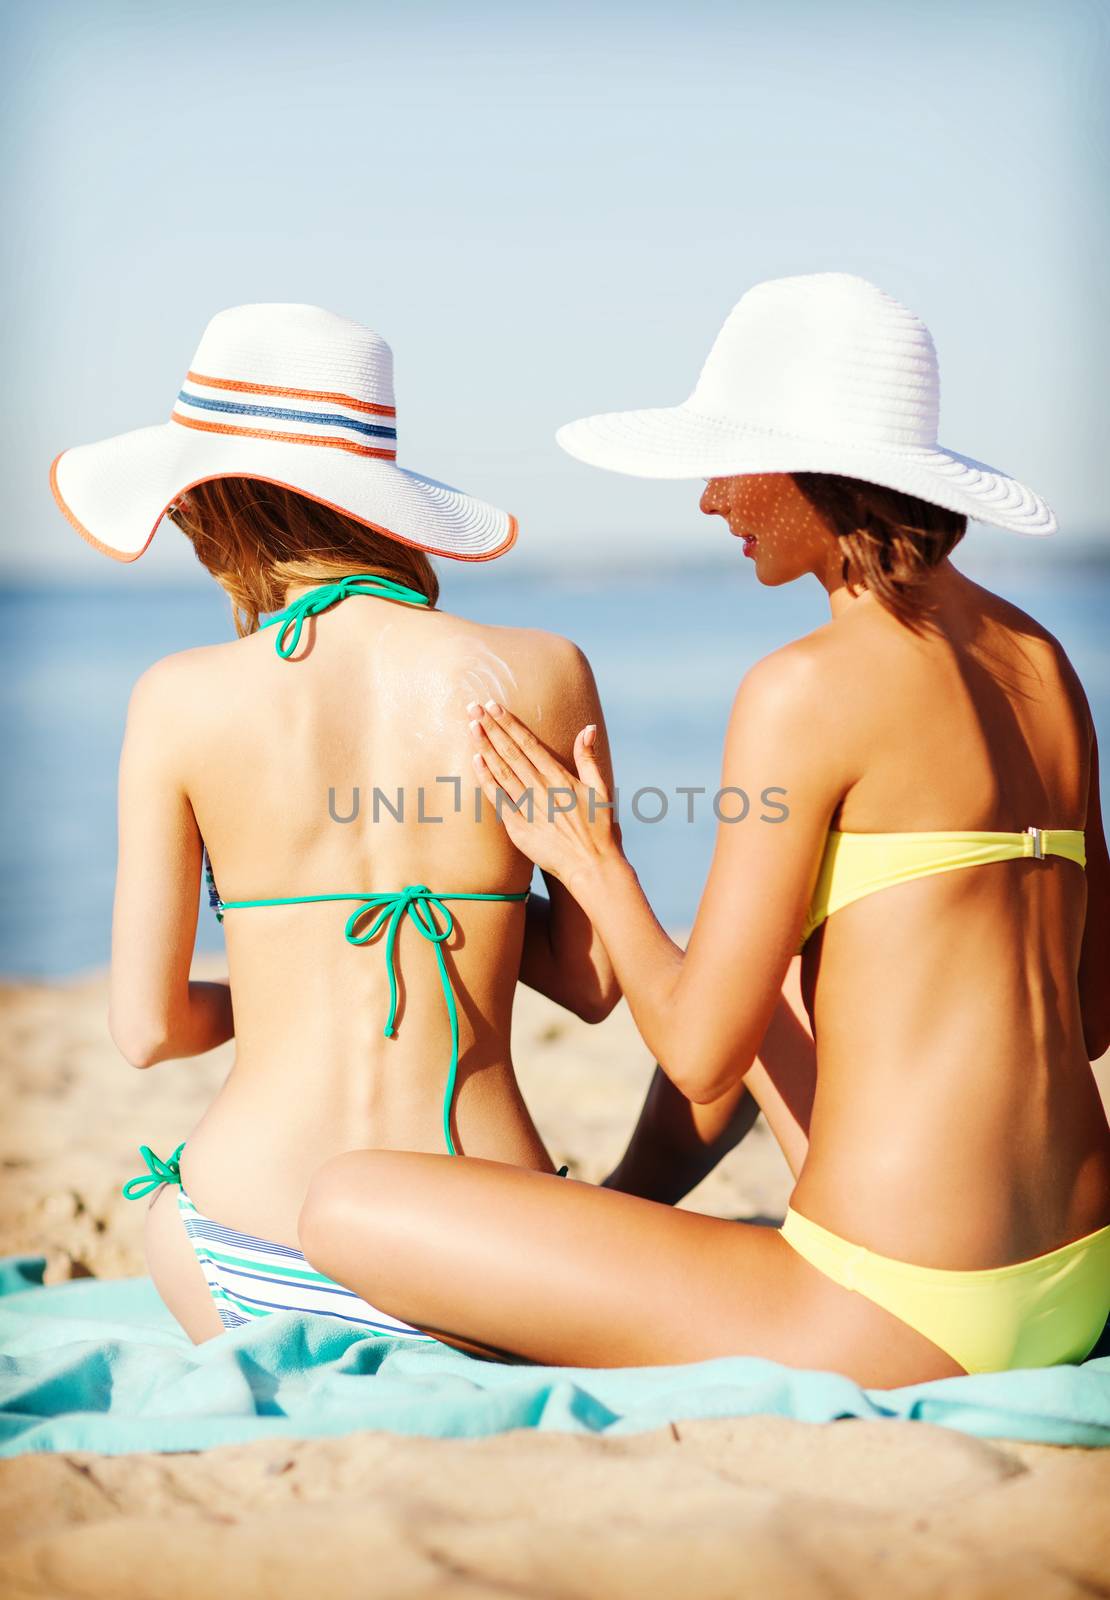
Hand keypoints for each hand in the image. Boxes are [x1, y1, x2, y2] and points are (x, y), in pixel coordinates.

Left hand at [467, 699, 622, 889]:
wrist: (591, 865)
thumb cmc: (598, 828)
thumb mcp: (600, 788)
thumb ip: (589, 757)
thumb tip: (588, 728)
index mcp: (560, 776)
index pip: (529, 743)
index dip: (510, 723)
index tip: (494, 707)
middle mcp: (541, 788)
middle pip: (511, 752)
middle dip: (491, 728)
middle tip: (473, 708)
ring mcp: (528, 807)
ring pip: (501, 770)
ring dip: (484, 747)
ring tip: (471, 726)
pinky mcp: (518, 827)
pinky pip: (498, 799)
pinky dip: (486, 779)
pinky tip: (476, 761)